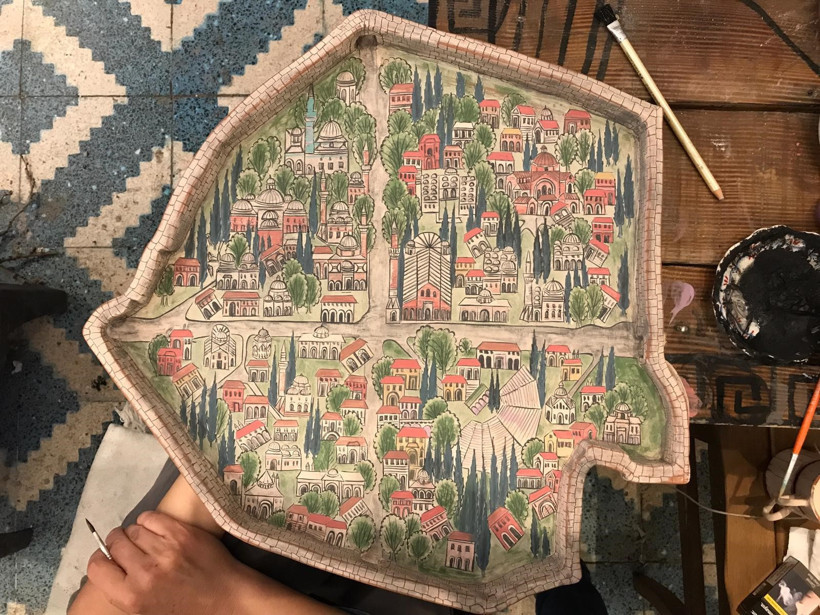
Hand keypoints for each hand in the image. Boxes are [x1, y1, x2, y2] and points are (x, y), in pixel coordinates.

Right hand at [86, 511, 250, 614]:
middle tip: (130, 547)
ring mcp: (165, 550)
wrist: (225, 600)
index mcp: (131, 597)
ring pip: (133, 528)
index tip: (108, 556)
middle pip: (115, 542)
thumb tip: (107, 564)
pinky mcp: (182, 533)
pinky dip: (150, 520)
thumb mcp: (145, 611)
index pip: (97, 567)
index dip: (101, 558)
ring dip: (136, 532)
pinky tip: (158, 529)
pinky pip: (151, 516)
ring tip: (148, 541)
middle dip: (118, 542)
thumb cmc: (186, 608)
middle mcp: (145, 573)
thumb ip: (124, 590)